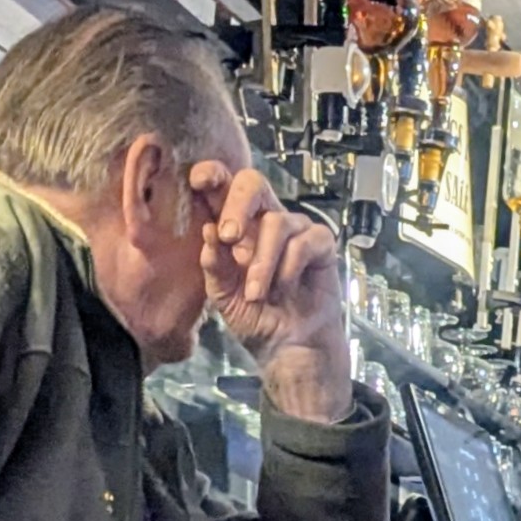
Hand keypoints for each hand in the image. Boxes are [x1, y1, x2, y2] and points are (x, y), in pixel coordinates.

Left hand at [193, 159, 352, 424]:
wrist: (288, 346)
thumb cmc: (256, 317)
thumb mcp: (223, 295)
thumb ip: (213, 264)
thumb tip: (208, 231)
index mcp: (236, 225)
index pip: (224, 186)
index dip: (213, 174)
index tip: (200, 181)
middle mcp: (265, 220)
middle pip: (253, 183)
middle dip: (238, 205)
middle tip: (229, 236)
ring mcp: (295, 229)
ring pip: (277, 222)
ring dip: (263, 261)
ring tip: (256, 293)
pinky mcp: (321, 243)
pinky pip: (305, 241)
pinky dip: (289, 268)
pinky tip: (285, 289)